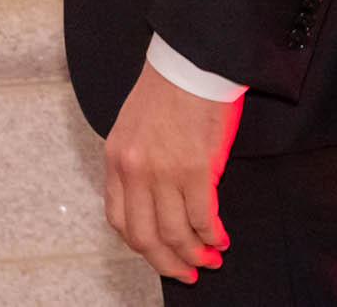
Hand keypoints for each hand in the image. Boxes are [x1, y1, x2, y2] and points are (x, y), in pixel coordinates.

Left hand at [102, 60, 240, 283]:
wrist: (189, 64)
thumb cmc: (166, 92)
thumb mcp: (132, 129)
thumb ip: (135, 166)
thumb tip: (151, 204)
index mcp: (116, 159)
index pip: (118, 219)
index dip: (140, 245)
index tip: (157, 254)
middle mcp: (134, 170)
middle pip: (144, 237)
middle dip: (167, 263)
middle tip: (187, 273)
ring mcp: (164, 172)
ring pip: (175, 234)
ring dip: (195, 255)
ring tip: (210, 258)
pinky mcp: (196, 170)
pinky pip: (202, 218)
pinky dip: (212, 236)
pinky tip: (220, 238)